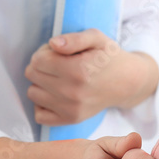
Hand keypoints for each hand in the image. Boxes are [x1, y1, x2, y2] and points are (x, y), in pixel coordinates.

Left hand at [25, 29, 158, 125]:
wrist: (126, 82)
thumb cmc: (108, 57)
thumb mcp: (97, 38)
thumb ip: (74, 38)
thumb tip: (53, 44)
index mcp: (79, 69)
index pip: (38, 60)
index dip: (44, 51)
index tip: (56, 52)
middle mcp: (73, 92)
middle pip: (32, 75)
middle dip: (40, 65)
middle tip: (56, 63)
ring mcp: (71, 109)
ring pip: (32, 93)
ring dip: (40, 83)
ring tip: (57, 77)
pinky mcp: (70, 120)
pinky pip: (39, 115)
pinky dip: (42, 104)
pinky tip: (55, 94)